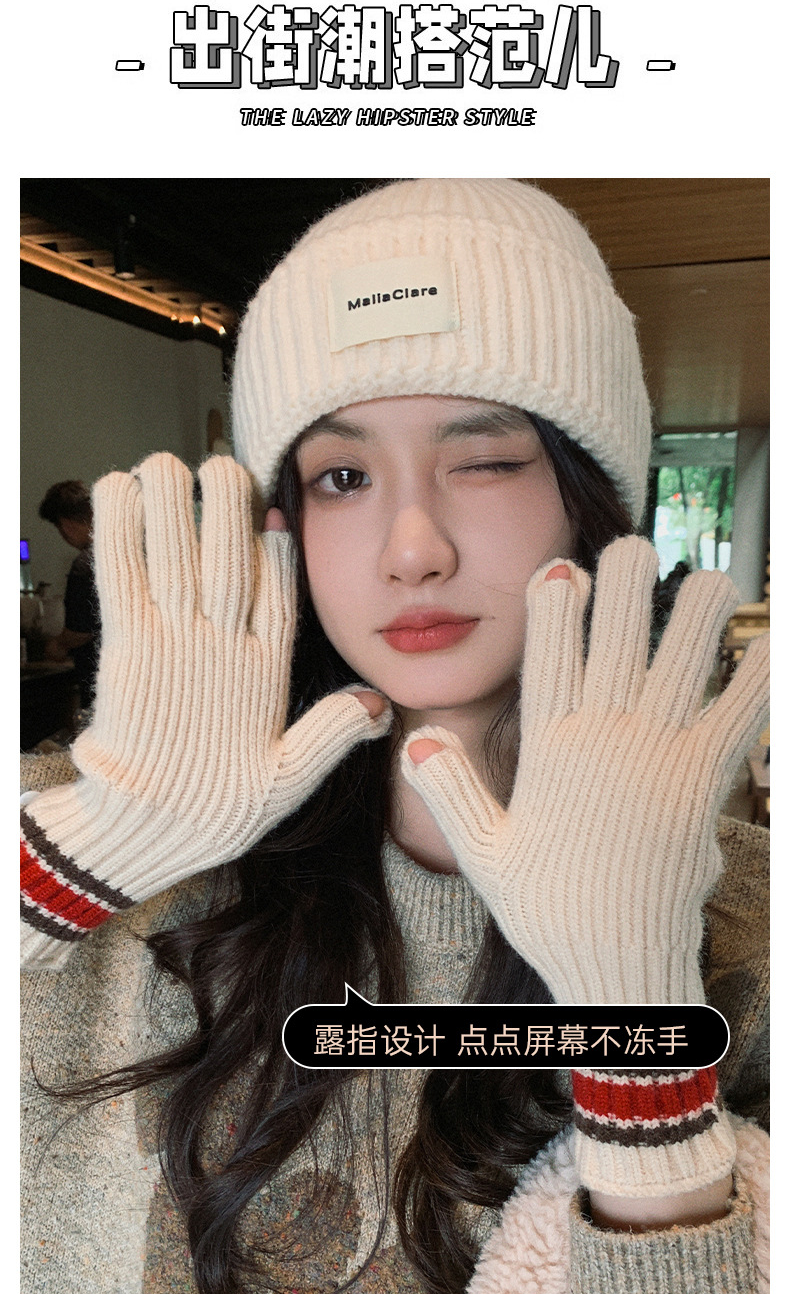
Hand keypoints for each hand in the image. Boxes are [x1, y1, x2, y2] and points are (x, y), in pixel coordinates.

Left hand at [24, 453, 390, 903]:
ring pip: (178, 550)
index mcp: (265, 672)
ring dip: (170, 500)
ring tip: (165, 464)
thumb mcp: (288, 780)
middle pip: (229, 554)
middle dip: (225, 501)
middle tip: (219, 465)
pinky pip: (123, 571)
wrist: (143, 830)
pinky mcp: (125, 644)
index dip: (277, 545)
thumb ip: (331, 735)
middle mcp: (222, 646)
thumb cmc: (214, 807)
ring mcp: (173, 640)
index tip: (273, 510)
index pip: (278, 592)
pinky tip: (118, 488)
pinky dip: (119, 527)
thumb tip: (379, 703)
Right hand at [401, 537, 768, 1005]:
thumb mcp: (484, 853)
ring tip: (712, 574)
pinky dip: (757, 678)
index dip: (556, 604)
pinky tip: (770, 643)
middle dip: (627, 583)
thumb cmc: (551, 911)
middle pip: (617, 639)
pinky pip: (738, 716)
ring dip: (697, 612)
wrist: (618, 965)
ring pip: (681, 662)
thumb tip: (414, 739)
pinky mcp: (704, 782)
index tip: (563, 567)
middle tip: (638, 545)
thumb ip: (450, 790)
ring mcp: (659, 756)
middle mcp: (605, 739)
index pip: (549, 656)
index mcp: (550, 749)